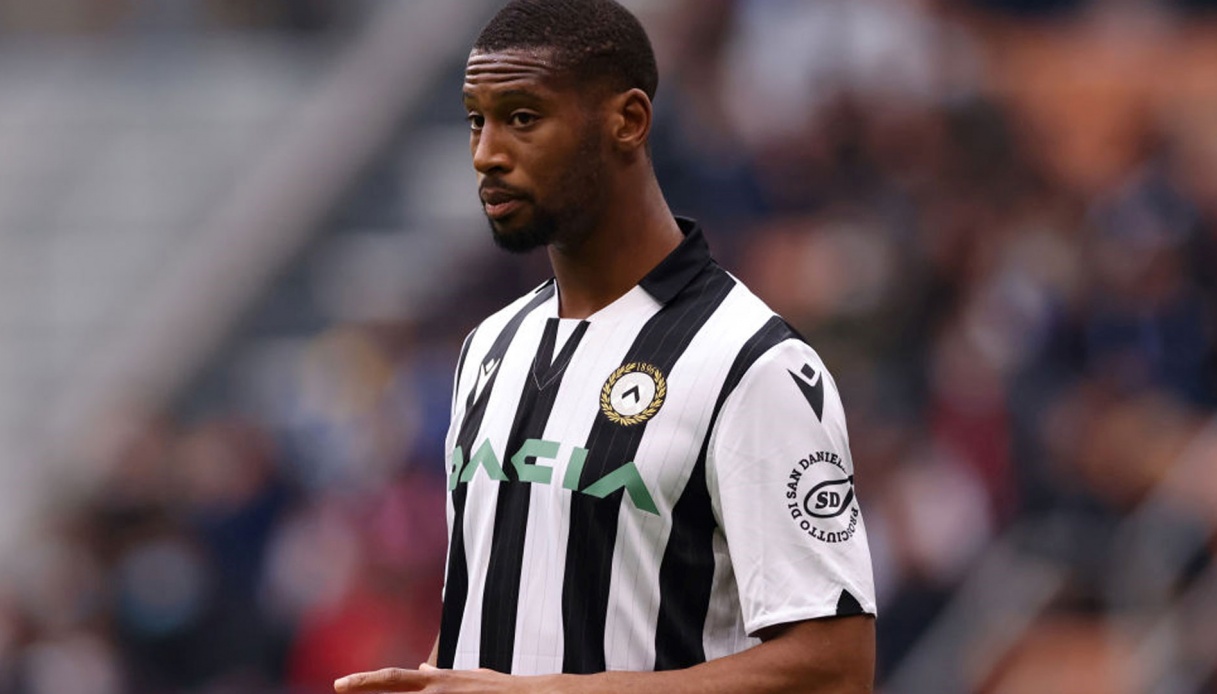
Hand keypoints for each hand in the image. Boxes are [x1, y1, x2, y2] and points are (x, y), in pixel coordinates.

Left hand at [334, 663, 535, 692]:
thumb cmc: (498, 690)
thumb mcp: (468, 677)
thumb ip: (441, 676)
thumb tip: (421, 670)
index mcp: (436, 681)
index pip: (393, 678)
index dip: (365, 681)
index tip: (340, 685)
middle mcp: (436, 692)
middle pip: (392, 689)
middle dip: (363, 689)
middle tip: (338, 687)